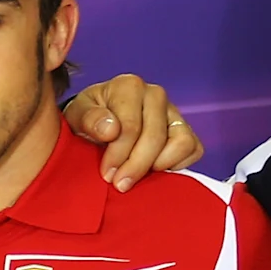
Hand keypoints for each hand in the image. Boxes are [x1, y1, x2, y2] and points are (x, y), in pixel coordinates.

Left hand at [61, 76, 204, 187]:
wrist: (98, 122)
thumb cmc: (88, 118)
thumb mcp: (76, 116)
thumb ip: (88, 119)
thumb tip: (110, 130)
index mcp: (128, 86)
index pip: (130, 127)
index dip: (118, 155)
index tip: (107, 173)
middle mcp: (155, 94)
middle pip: (155, 137)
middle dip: (136, 165)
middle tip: (120, 183)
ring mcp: (173, 111)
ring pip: (180, 142)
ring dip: (159, 165)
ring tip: (138, 177)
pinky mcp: (185, 128)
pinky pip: (194, 148)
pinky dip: (178, 164)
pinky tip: (155, 171)